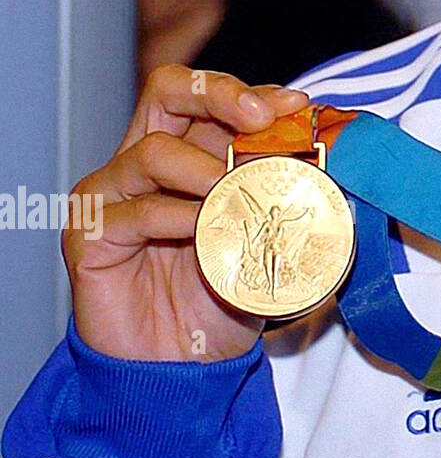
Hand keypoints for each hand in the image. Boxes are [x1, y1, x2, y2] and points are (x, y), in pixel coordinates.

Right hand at [65, 66, 308, 362]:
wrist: (181, 365)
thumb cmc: (224, 293)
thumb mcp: (269, 231)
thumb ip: (288, 190)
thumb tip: (334, 154)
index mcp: (187, 150)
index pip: (207, 95)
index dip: (250, 92)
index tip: (295, 105)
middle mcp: (142, 161)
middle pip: (167, 92)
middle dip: (219, 94)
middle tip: (259, 119)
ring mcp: (111, 194)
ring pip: (152, 151)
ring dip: (204, 168)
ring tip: (236, 192)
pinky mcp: (89, 236)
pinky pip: (134, 211)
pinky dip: (177, 217)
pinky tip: (203, 230)